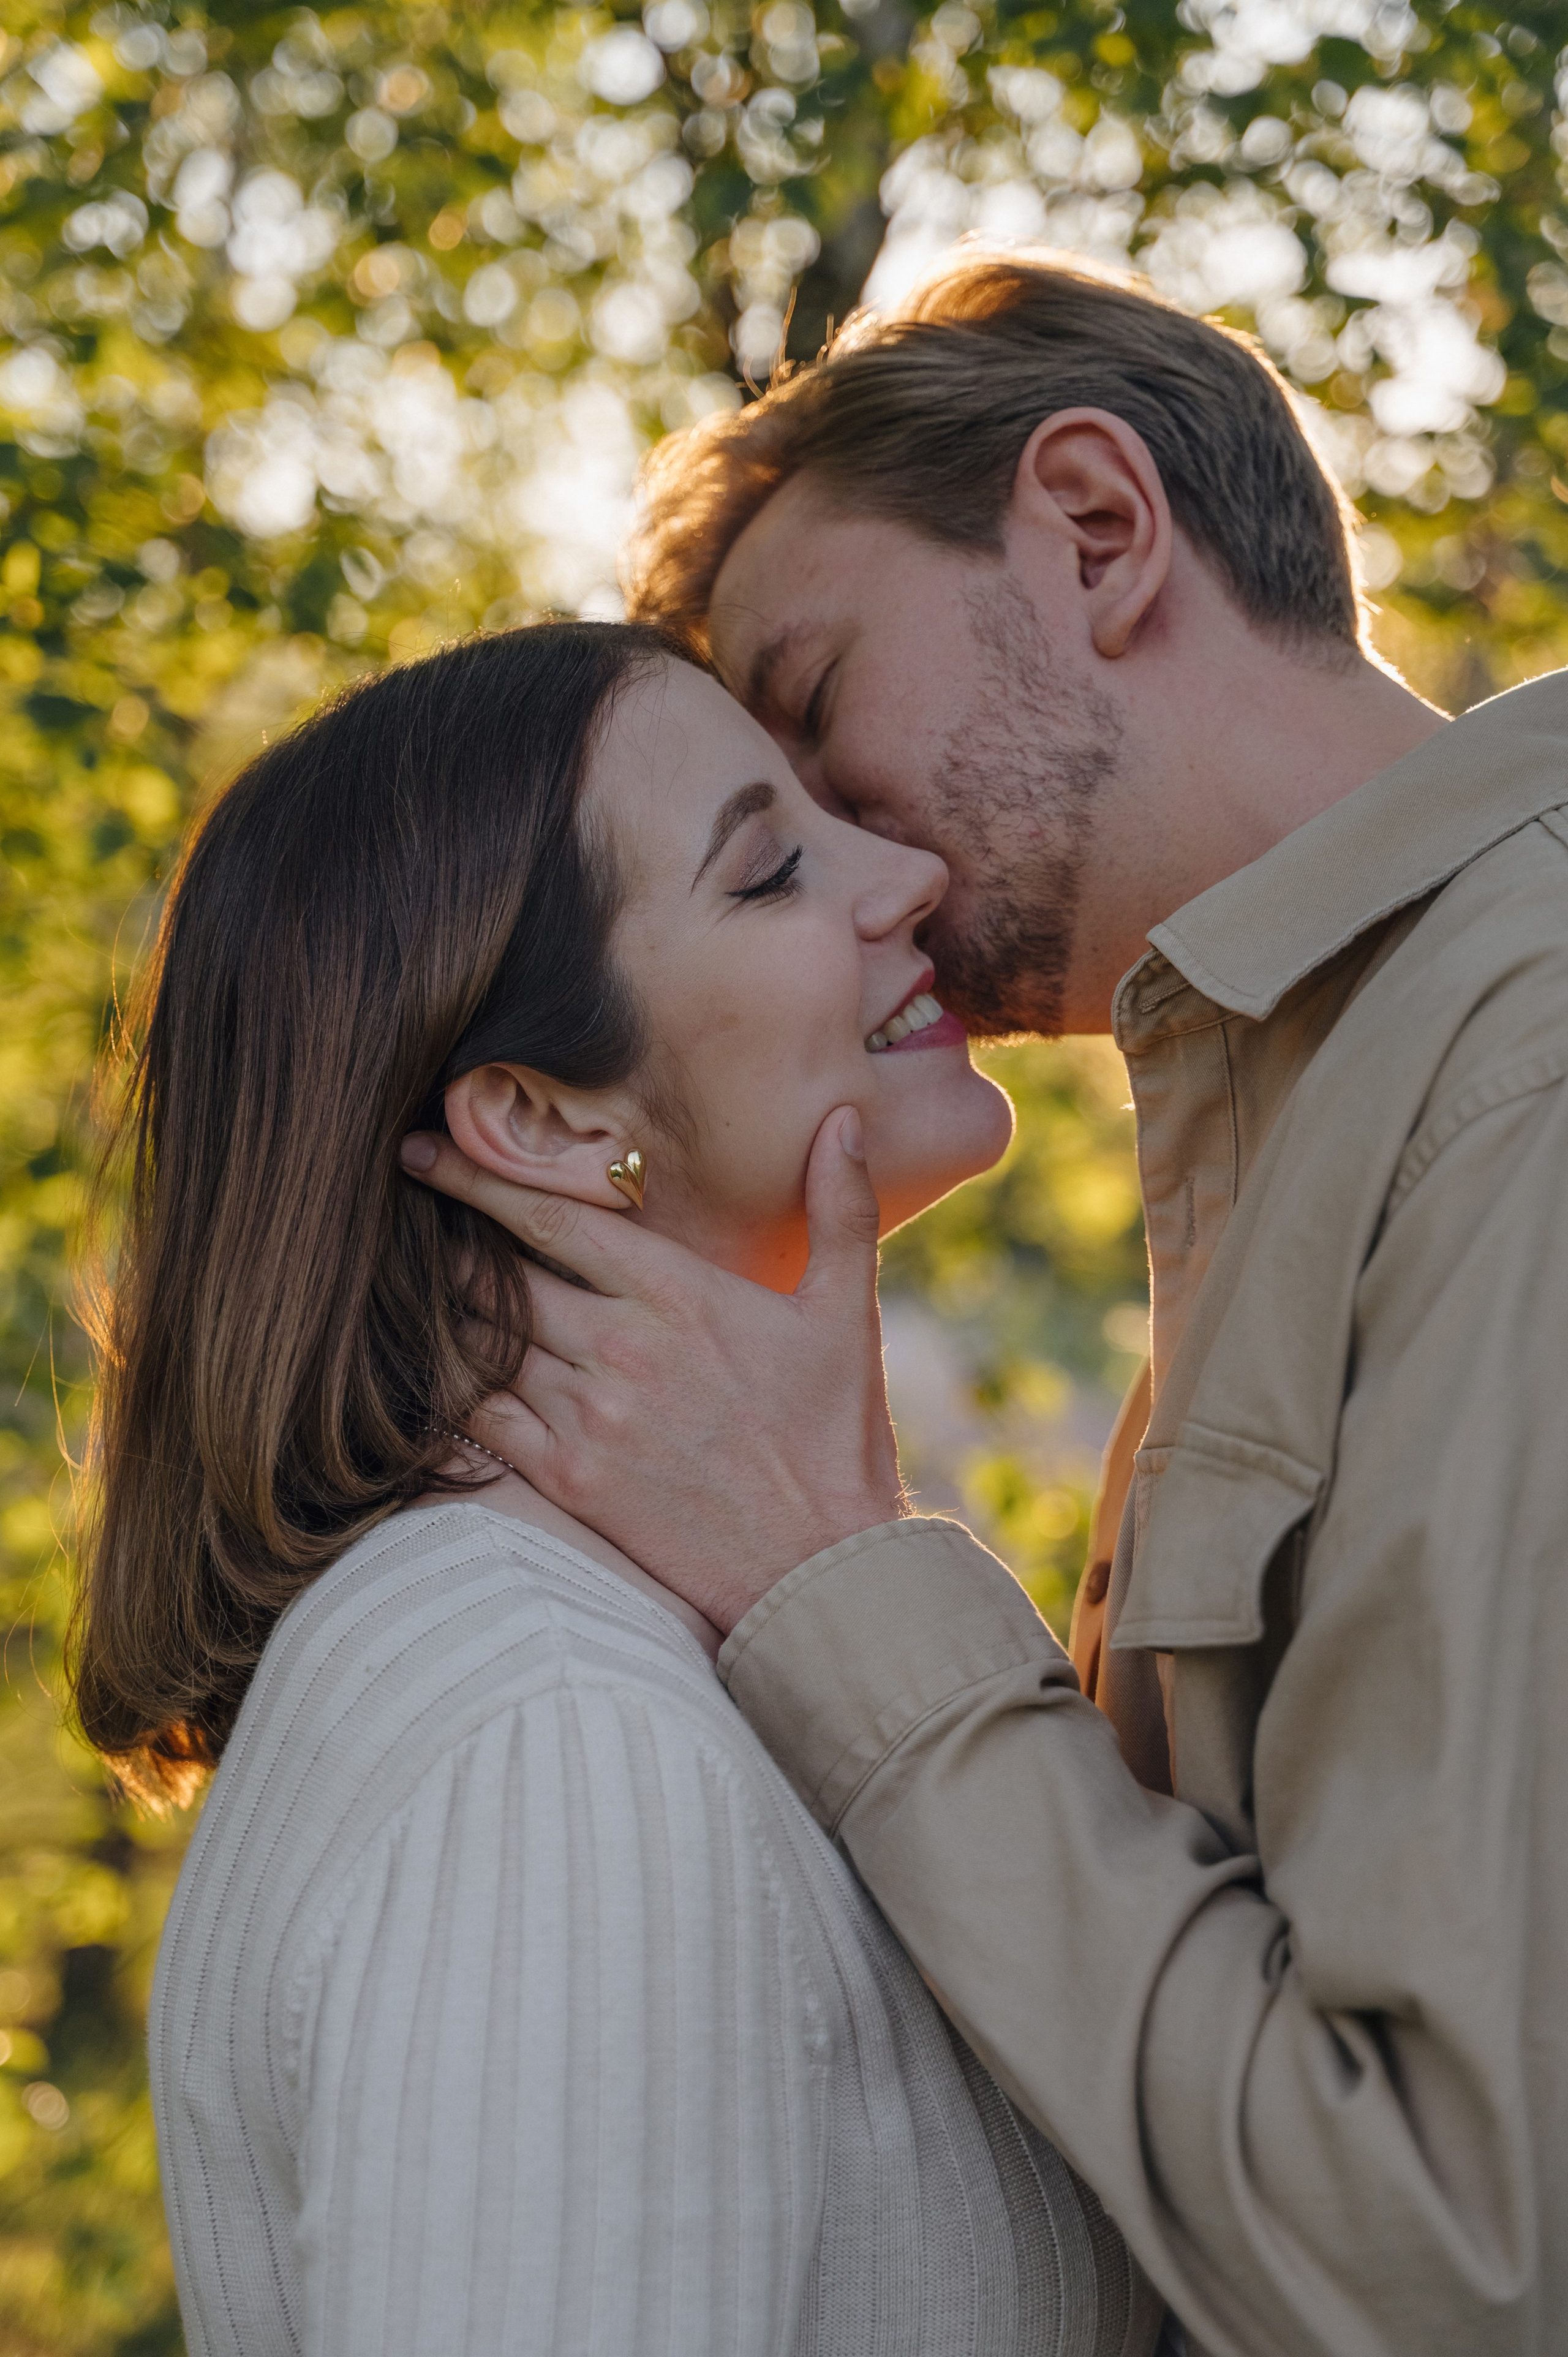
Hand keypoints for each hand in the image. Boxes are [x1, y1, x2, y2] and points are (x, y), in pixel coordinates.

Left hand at [399, 1107, 905, 1633]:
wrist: (821, 1566)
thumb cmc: (835, 1439)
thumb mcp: (846, 1313)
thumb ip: (840, 1208)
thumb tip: (843, 1117)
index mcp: (677, 1294)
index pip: (553, 1222)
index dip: (479, 1182)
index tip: (427, 1154)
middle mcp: (621, 1346)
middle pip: (500, 1278)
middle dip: (444, 1245)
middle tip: (399, 1219)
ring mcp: (589, 1416)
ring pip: (481, 1346)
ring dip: (441, 1314)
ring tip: (399, 1288)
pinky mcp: (570, 1480)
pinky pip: (480, 1423)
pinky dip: (446, 1392)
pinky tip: (418, 1372)